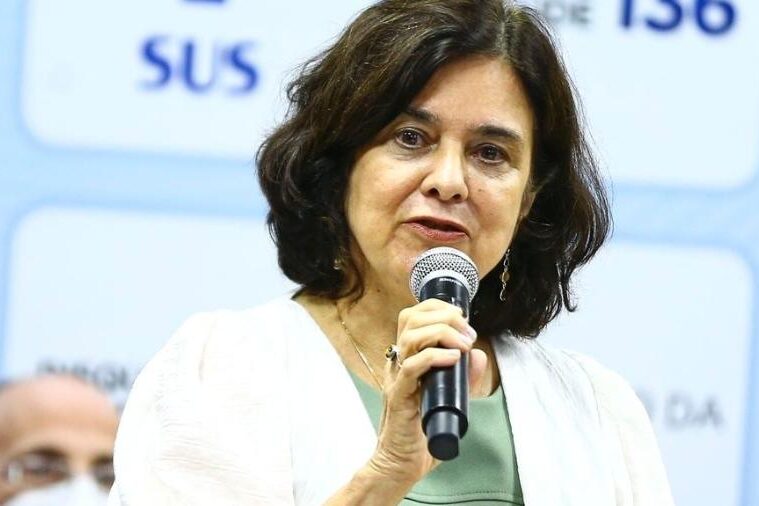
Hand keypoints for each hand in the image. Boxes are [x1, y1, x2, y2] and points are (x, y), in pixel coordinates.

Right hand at [367, 298, 487, 491]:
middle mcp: (398, 362)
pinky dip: (433, 356)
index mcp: (407, 358)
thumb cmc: (421, 432)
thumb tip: (478, 355)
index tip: (462, 316)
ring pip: (410, 337)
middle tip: (468, 331)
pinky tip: (453, 358)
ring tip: (463, 344)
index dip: (437, 307)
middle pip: (411, 318)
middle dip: (444, 316)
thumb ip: (464, 377)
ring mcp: (397, 378)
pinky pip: (411, 367)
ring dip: (442, 333)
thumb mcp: (451, 398)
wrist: (401, 464)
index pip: (414, 316)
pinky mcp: (399, 396)